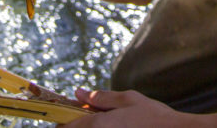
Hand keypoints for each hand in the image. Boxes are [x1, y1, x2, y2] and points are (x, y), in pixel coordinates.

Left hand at [67, 89, 201, 126]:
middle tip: (87, 116)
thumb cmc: (153, 116)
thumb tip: (78, 93)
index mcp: (99, 125)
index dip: (62, 121)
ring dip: (90, 127)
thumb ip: (101, 97)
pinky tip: (118, 125)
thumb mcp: (128, 99)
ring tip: (108, 120)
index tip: (65, 115)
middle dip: (76, 125)